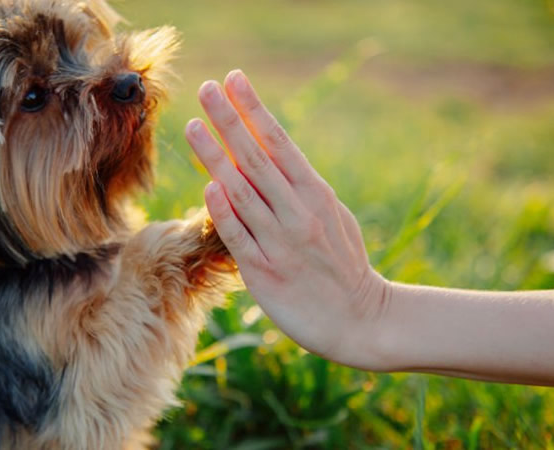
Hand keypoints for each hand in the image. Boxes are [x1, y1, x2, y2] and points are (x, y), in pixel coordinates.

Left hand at [185, 70, 390, 369]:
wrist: (360, 320)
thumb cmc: (343, 264)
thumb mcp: (332, 217)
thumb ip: (301, 189)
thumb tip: (268, 157)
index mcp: (317, 194)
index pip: (279, 143)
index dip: (254, 110)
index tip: (234, 79)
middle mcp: (299, 213)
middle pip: (257, 159)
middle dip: (230, 121)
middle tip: (206, 89)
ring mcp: (282, 243)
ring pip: (243, 192)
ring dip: (216, 157)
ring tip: (193, 126)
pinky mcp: (266, 273)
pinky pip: (240, 237)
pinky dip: (224, 210)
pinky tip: (208, 186)